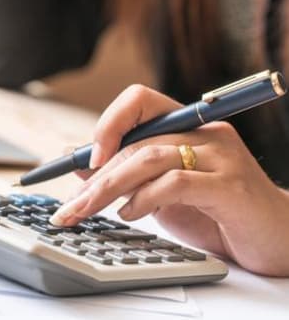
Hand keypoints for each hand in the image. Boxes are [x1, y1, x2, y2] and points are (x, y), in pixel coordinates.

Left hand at [50, 84, 288, 275]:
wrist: (276, 238)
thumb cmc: (215, 210)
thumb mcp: (161, 189)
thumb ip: (126, 172)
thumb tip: (78, 162)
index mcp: (186, 124)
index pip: (139, 99)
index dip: (109, 122)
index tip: (87, 158)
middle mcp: (203, 132)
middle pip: (137, 139)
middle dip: (96, 173)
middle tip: (71, 205)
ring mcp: (220, 156)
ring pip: (150, 157)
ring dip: (110, 186)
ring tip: (90, 210)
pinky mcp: (230, 186)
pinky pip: (175, 182)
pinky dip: (144, 198)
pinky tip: (131, 213)